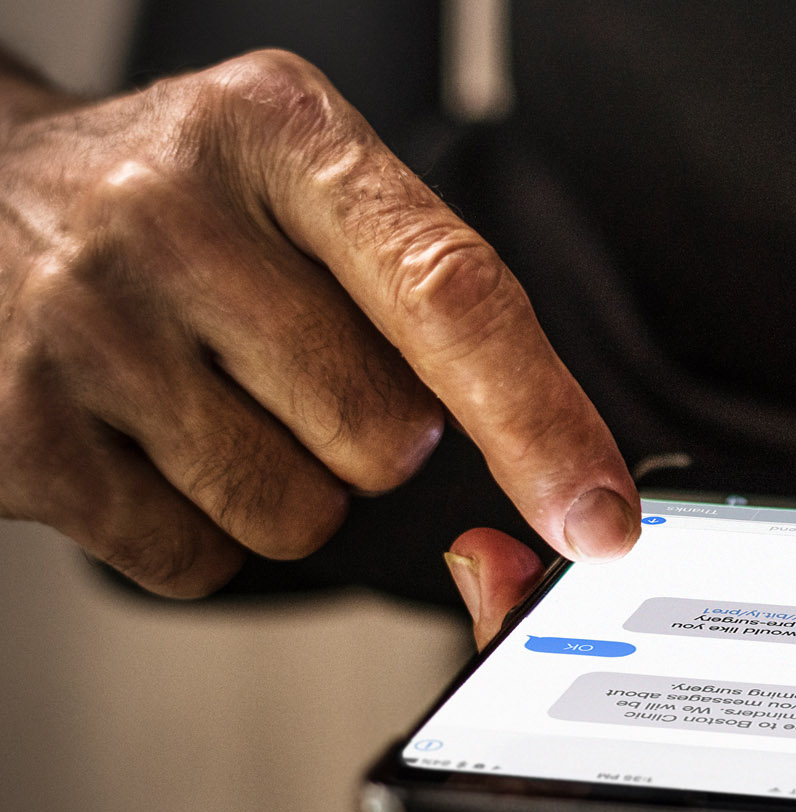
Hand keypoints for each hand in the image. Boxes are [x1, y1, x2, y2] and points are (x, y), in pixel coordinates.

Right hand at [0, 50, 638, 596]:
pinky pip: (197, 560)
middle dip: (365, 436)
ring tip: (201, 393)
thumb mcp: (299, 177)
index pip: (453, 296)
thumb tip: (569, 479)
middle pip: (384, 437)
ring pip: (297, 516)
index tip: (601, 517)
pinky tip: (142, 439)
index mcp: (281, 131)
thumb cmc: (173, 204)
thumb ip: (429, 290)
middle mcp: (170, 210)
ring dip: (282, 488)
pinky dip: (195, 530)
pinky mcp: (18, 433)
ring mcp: (82, 322)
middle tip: (279, 361)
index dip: (542, 420)